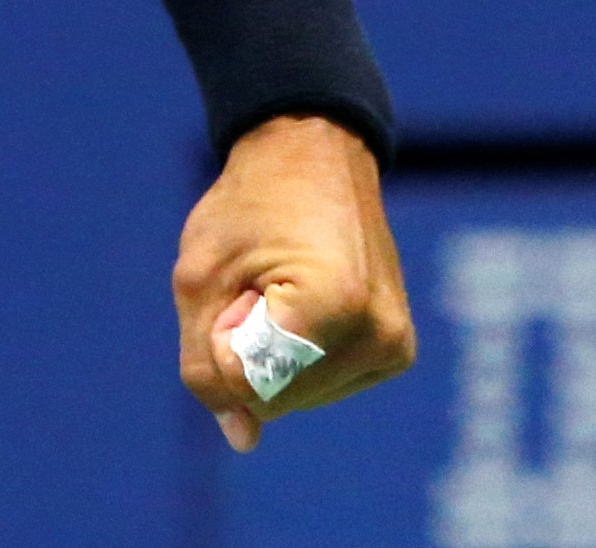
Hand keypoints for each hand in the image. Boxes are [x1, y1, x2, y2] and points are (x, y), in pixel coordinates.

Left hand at [172, 115, 414, 449]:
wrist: (313, 154)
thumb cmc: (248, 205)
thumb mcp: (199, 277)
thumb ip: (206, 365)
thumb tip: (241, 440)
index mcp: (336, 305)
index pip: (250, 384)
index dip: (224, 335)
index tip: (242, 279)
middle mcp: (380, 334)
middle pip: (276, 399)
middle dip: (249, 348)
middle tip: (261, 278)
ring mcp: (395, 346)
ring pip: (296, 399)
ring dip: (272, 353)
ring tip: (285, 285)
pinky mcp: (396, 352)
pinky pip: (319, 387)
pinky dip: (297, 356)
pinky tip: (307, 302)